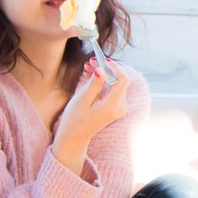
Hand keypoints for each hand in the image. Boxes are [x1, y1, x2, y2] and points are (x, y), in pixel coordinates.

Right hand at [51, 59, 129, 174]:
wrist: (74, 137)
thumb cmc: (75, 119)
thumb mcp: (82, 99)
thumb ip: (94, 84)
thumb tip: (102, 69)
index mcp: (113, 105)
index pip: (123, 80)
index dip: (115, 67)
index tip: (103, 60)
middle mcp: (119, 107)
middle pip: (118, 81)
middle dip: (106, 69)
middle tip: (90, 61)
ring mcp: (118, 108)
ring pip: (114, 85)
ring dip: (103, 75)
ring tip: (87, 67)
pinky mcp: (114, 108)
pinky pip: (111, 91)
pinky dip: (102, 83)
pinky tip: (90, 76)